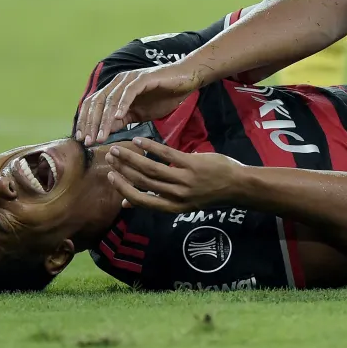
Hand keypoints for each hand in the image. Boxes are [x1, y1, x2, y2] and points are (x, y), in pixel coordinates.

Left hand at [74, 64, 203, 145]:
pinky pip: (129, 92)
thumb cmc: (164, 95)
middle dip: (91, 123)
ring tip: (101, 136)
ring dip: (104, 120)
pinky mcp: (143, 78)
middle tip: (88, 142)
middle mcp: (119, 82)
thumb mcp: (140, 113)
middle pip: (97, 102)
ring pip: (111, 100)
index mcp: (115, 90)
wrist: (185, 80)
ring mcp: (130, 79)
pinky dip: (123, 105)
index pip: (94, 105)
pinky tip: (119, 118)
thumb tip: (106, 131)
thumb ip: (124, 120)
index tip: (83, 140)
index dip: (86, 122)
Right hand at [104, 138, 244, 212]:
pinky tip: (138, 140)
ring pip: (151, 168)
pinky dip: (150, 147)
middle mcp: (177, 196)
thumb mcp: (182, 203)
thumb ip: (156, 201)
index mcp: (173, 207)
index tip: (109, 176)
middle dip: (122, 169)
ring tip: (117, 148)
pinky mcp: (192, 165)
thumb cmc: (208, 194)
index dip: (122, 189)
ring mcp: (184, 180)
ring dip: (131, 157)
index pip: (141, 200)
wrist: (238, 187)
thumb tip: (126, 204)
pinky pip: (167, 154)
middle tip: (108, 157)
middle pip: (142, 182)